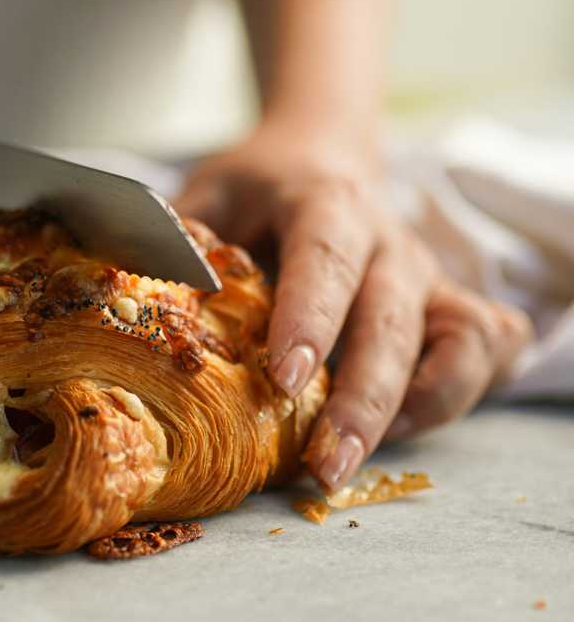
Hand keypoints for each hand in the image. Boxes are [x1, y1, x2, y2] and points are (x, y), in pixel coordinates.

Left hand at [176, 119, 531, 490]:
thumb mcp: (208, 194)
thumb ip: (178, 236)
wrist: (322, 156)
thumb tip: (139, 290)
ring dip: (415, 408)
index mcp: (324, 203)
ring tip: (355, 458)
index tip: (284, 382)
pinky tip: (401, 423)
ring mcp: (425, 274)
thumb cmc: (256, 189)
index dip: (309, 320)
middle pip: (390, 320)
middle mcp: (387, 240)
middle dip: (361, 399)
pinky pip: (484, 348)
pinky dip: (457, 391)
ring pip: (454, 341)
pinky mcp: (447, 302)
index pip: (325, 258)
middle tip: (325, 466)